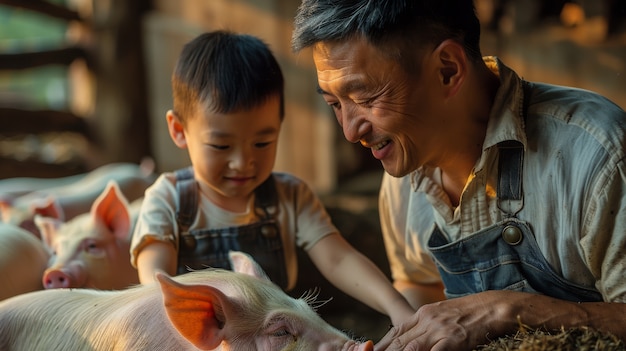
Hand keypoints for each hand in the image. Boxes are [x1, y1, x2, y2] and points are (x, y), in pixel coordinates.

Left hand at [375, 291, 511, 350]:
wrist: (493, 307)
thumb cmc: (470, 312)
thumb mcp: (442, 313)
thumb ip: (426, 323)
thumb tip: (413, 338)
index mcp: (423, 314)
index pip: (396, 331)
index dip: (383, 344)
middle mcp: (427, 321)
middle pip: (399, 341)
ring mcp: (439, 330)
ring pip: (410, 348)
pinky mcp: (452, 340)